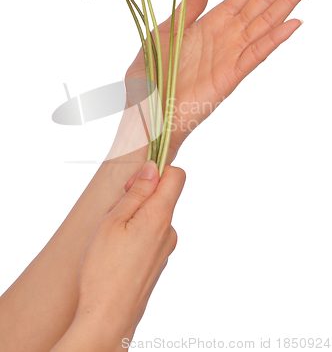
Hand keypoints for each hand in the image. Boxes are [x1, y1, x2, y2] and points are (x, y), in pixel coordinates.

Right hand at [73, 161, 185, 347]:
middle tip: (112, 215)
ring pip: (153, 218)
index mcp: (161, 216)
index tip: (132, 183)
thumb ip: (137, 192)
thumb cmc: (104, 269)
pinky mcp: (157, 263)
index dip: (155, 170)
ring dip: (134, 218)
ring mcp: (165, 249)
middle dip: (138, 197)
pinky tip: (116, 254)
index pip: (177, 176)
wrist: (108, 319)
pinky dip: (135, 236)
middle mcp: (170, 231)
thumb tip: (153, 168)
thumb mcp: (114, 221)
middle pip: (161, 197)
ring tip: (111, 239)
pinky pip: (150, 237)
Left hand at [126, 0, 316, 160]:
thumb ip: (185, 11)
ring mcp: (230, 56)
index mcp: (210, 23)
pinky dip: (274, 39)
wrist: (145, 113)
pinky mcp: (230, 77)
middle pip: (261, 1)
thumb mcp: (163, 34)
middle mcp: (225, 36)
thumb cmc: (149, 78)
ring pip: (265, 23)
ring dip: (288, 1)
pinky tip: (294, 23)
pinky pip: (255, 55)